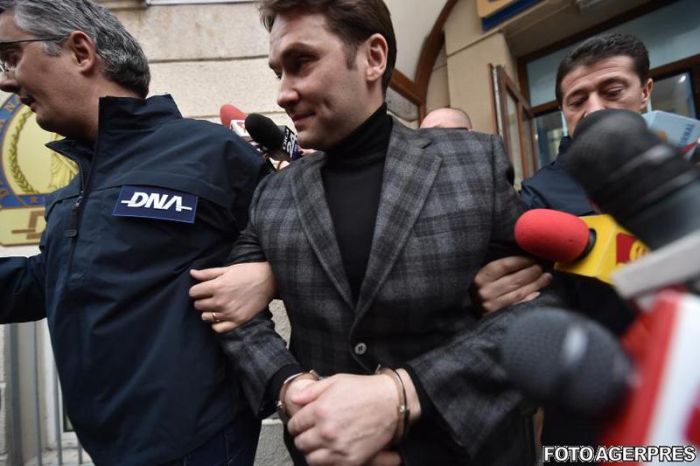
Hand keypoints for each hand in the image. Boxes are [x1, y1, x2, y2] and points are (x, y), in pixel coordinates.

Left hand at [189, 261, 275, 332]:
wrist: (269, 280)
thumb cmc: (248, 272)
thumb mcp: (227, 269)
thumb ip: (208, 273)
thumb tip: (192, 273)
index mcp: (217, 286)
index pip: (193, 293)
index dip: (197, 289)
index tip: (203, 288)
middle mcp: (221, 301)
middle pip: (198, 305)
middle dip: (202, 300)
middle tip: (211, 296)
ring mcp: (229, 313)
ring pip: (205, 317)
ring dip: (208, 311)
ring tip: (217, 305)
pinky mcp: (238, 321)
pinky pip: (218, 328)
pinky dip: (216, 323)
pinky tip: (221, 316)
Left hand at [287, 374, 404, 465]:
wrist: (392, 402)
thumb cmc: (365, 390)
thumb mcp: (336, 381)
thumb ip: (311, 391)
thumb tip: (294, 399)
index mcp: (320, 410)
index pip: (295, 424)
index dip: (296, 423)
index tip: (300, 423)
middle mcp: (326, 431)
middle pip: (301, 443)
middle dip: (303, 437)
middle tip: (309, 433)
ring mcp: (338, 447)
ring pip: (311, 458)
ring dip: (312, 451)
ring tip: (318, 444)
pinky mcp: (351, 460)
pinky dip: (326, 460)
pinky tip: (330, 451)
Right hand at [473, 256, 551, 313]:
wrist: (469, 308)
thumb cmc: (479, 287)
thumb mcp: (483, 274)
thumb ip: (499, 268)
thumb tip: (525, 258)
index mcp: (481, 277)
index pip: (505, 265)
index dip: (522, 261)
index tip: (532, 258)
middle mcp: (485, 292)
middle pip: (515, 279)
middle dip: (532, 272)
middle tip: (541, 267)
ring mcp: (492, 306)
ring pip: (520, 292)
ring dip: (536, 284)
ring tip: (547, 277)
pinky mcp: (499, 316)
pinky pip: (519, 305)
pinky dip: (530, 298)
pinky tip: (538, 292)